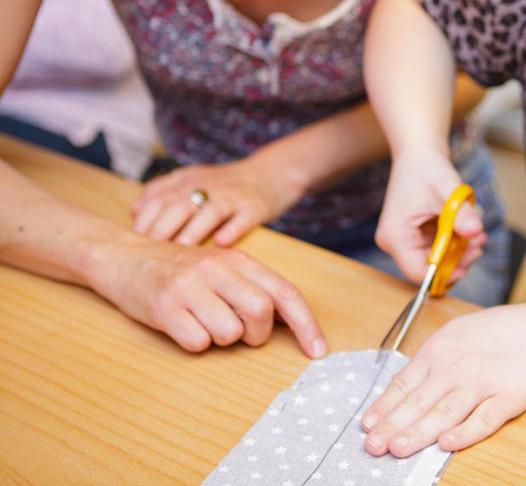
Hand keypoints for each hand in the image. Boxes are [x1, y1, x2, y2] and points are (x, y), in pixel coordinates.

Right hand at [91, 237, 327, 357]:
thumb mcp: (224, 269)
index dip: (306, 324)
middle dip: (256, 335)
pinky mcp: (164, 307)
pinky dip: (195, 342)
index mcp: (240, 260)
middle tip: (240, 333)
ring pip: (229, 333)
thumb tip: (294, 323)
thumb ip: (257, 289)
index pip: (285, 293)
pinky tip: (183, 325)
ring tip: (204, 322)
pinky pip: (197, 342)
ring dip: (222, 339)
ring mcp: (190, 287)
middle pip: (260, 314)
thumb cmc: (183, 270)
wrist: (124, 257)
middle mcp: (217, 269)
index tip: (318, 351)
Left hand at [131, 159, 303, 246]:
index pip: (159, 198)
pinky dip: (232, 230)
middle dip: (162, 229)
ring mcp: (233, 197)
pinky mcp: (255, 208)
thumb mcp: (193, 178)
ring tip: (180, 252)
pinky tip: (222, 243)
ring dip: (193, 232)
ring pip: (209, 212)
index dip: (145, 220)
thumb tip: (134, 211)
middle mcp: (209, 187)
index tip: (134, 241)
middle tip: (149, 254)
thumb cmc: (228, 184)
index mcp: (189, 181)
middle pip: (179, 205)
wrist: (272, 173)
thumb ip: (163, 190)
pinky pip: (243, 219)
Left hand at [361, 304, 525, 455]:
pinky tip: (447, 443)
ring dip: (420, 432)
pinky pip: (483, 420)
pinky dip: (465, 432)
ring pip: (445, 413)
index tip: (366, 425)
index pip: (404, 383)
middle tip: (373, 446)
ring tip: (398, 448)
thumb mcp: (454, 334)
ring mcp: (482, 384)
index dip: (384, 406)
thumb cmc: (496, 333)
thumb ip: (429, 361)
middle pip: (419, 401)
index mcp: (439, 351)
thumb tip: (401, 389)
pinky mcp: (508, 400)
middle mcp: (456, 368)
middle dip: (393, 425)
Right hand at [375, 152, 485, 284]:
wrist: (419, 154)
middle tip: (478, 247)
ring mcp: (404, 239)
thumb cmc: (427, 168)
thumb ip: (461, 213)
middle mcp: (395, 241)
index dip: (443, 274)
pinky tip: (470, 232)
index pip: (417, 271)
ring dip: (458, 251)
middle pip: (428, 268)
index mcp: (396, 234)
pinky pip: (437, 248)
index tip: (467, 268)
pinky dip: (454, 243)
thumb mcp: (448, 189)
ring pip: (435, 259)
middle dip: (456, 261)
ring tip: (478, 237)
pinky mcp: (414, 236)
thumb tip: (475, 232)